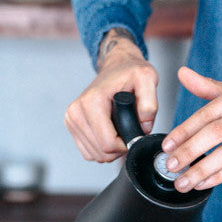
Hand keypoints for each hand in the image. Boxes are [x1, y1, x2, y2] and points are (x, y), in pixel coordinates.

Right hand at [65, 29, 157, 162]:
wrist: (116, 66)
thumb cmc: (130, 73)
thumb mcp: (147, 79)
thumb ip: (150, 103)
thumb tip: (144, 126)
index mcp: (92, 101)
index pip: (108, 144)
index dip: (125, 145)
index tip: (134, 133)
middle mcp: (77, 111)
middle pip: (101, 152)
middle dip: (119, 148)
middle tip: (128, 130)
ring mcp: (71, 119)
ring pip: (95, 155)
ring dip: (111, 149)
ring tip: (119, 129)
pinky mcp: (71, 125)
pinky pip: (88, 152)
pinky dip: (102, 149)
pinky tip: (110, 133)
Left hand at [163, 67, 221, 190]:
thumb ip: (209, 87)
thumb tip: (181, 74)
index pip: (208, 112)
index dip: (185, 130)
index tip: (167, 145)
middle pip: (215, 133)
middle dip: (189, 151)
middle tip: (169, 165)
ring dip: (201, 169)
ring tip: (182, 181)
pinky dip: (220, 176)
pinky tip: (203, 182)